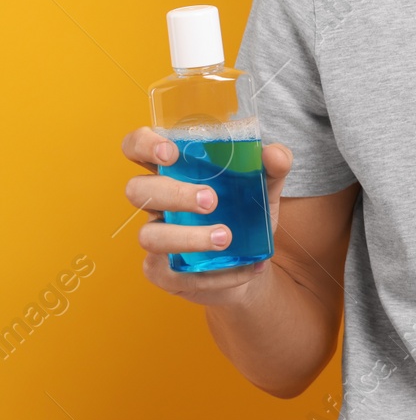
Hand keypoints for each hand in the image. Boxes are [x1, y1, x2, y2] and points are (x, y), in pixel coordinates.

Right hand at [120, 127, 293, 307]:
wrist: (252, 263)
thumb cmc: (247, 216)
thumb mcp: (266, 188)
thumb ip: (274, 166)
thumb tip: (274, 155)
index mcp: (175, 173)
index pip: (137, 148)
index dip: (143, 145)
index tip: (171, 152)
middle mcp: (158, 204)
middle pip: (137, 190)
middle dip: (172, 193)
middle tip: (211, 200)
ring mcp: (156, 237)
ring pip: (149, 236)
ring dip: (188, 237)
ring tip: (226, 238)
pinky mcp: (162, 272)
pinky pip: (173, 274)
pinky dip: (213, 274)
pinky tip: (245, 269)